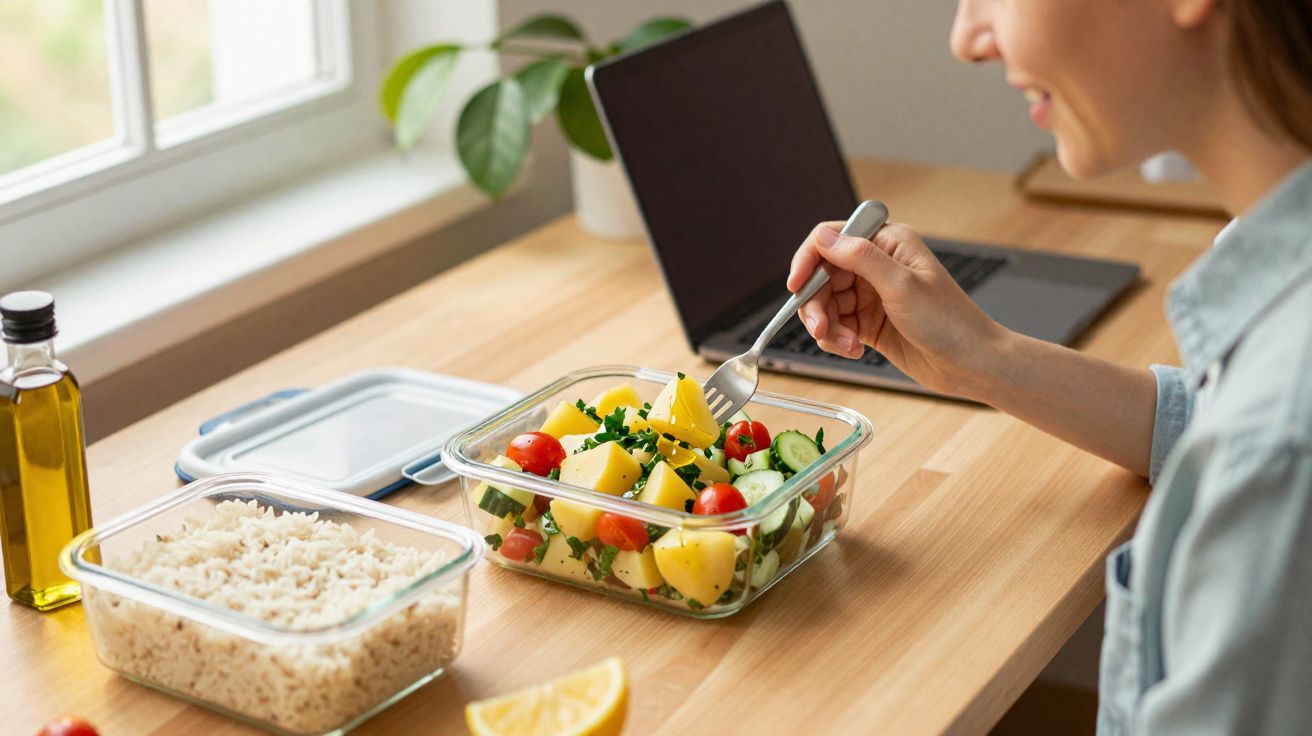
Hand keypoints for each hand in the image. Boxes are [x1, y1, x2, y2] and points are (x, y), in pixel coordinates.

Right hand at [787, 221, 1008, 397]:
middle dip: (816, 303)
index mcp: (887, 242)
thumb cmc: (949, 322)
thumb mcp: (902, 286)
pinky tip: (853, 350)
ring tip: (844, 344)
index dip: (808, 260)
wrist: (970, 364)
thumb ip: (860, 258)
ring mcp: (871, 293)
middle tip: (820, 328)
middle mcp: (876, 264)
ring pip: (824, 303)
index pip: (832, 239)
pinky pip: (835, 325)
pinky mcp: (868, 321)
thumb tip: (823, 237)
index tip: (795, 286)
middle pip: (821, 275)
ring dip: (826, 326)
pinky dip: (835, 339)